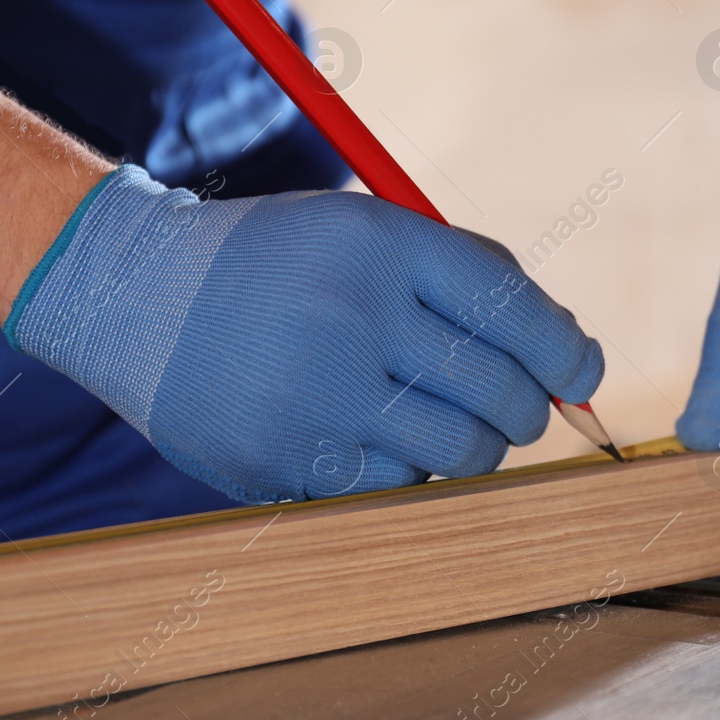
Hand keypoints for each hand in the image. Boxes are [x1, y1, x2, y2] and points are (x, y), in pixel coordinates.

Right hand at [5, 168, 603, 502]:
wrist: (135, 295)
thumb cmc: (277, 264)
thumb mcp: (363, 230)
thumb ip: (462, 276)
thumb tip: (570, 353)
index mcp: (383, 244)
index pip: (513, 308)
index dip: (567, 352)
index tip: (583, 374)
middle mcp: (355, 315)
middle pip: (499, 390)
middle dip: (526, 409)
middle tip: (516, 411)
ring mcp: (316, 393)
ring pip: (459, 452)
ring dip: (476, 448)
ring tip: (453, 428)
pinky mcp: (283, 457)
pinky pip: (395, 488)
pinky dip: (407, 473)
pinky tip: (375, 442)